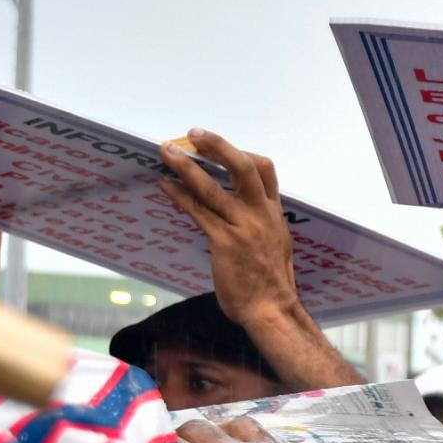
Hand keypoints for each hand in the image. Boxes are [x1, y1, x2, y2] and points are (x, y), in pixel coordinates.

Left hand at [158, 129, 299, 327]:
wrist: (271, 309)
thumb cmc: (270, 284)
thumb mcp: (276, 246)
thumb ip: (262, 226)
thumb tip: (245, 216)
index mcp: (274, 214)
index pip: (265, 170)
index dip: (242, 153)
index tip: (220, 147)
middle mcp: (260, 215)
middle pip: (243, 167)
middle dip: (217, 146)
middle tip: (194, 134)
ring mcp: (243, 227)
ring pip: (214, 187)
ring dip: (187, 165)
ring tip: (166, 151)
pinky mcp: (224, 242)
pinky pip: (198, 211)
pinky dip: (180, 195)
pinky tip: (165, 185)